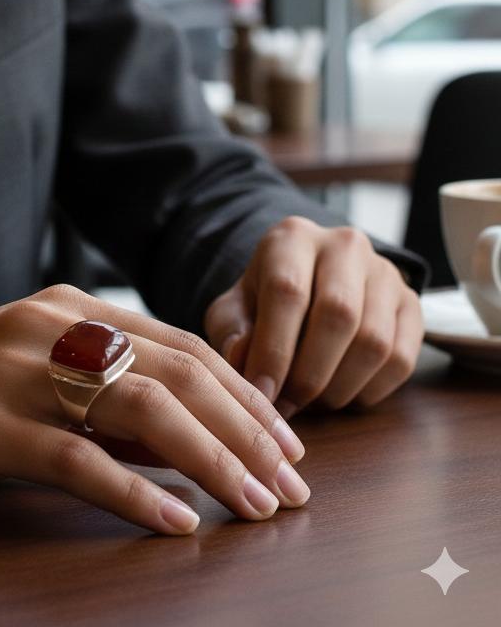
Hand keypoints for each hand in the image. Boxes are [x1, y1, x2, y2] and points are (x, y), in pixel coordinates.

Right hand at [0, 284, 309, 534]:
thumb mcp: (33, 376)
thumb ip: (102, 394)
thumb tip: (186, 437)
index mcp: (67, 307)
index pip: (181, 346)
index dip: (244, 396)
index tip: (288, 444)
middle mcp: (48, 325)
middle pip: (175, 374)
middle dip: (246, 431)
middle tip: (292, 484)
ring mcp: (13, 370)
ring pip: (138, 409)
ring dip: (210, 460)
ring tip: (256, 505)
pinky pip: (74, 458)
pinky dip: (133, 492)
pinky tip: (174, 523)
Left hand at [204, 217, 422, 417]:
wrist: (308, 284)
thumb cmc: (262, 302)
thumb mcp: (234, 310)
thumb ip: (232, 333)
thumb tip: (244, 361)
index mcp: (292, 237)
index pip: (287, 291)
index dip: (274, 349)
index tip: (261, 393)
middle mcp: (344, 245)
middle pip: (338, 315)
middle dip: (310, 374)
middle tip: (288, 406)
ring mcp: (385, 273)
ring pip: (374, 342)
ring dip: (340, 387)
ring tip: (311, 402)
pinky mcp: (411, 304)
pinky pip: (401, 360)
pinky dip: (370, 390)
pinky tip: (342, 394)